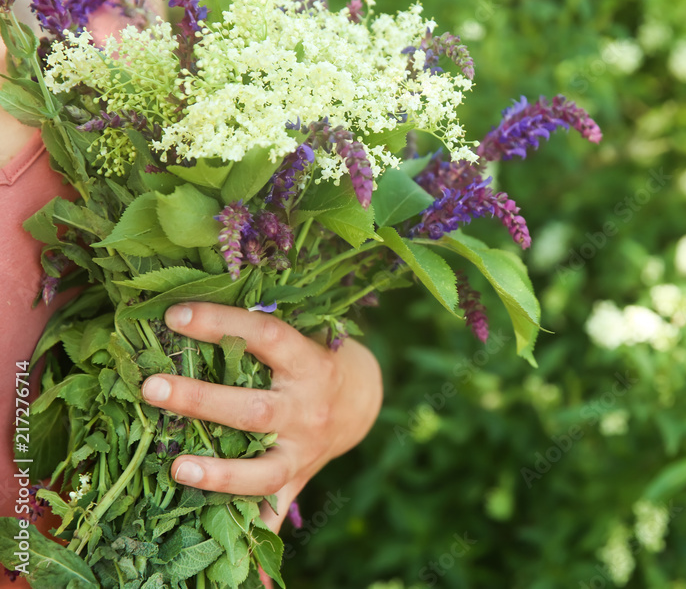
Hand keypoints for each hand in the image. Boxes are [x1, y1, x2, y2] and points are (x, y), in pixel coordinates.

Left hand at [139, 302, 382, 532]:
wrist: (360, 401)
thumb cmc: (312, 359)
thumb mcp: (299, 338)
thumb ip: (258, 332)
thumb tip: (186, 310)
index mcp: (310, 363)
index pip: (267, 336)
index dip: (222, 324)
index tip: (175, 316)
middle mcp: (309, 409)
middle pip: (255, 410)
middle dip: (202, 400)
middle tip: (151, 387)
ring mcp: (304, 450)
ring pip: (264, 470)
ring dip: (221, 474)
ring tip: (176, 469)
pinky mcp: (298, 480)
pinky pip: (275, 510)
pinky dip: (256, 528)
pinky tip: (230, 550)